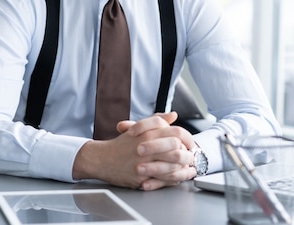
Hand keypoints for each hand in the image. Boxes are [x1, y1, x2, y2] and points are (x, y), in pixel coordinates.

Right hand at [72, 112, 196, 190]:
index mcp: (148, 132)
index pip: (176, 132)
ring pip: (172, 165)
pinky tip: (177, 177)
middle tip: (192, 156)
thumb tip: (174, 115)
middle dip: (188, 153)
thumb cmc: (121, 144)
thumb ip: (157, 120)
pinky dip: (174, 178)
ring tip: (188, 167)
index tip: (190, 143)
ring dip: (183, 167)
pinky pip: (163, 179)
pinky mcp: (141, 177)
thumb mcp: (139, 128)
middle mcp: (146, 146)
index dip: (188, 138)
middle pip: (177, 148)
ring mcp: (144, 162)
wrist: (101, 159)